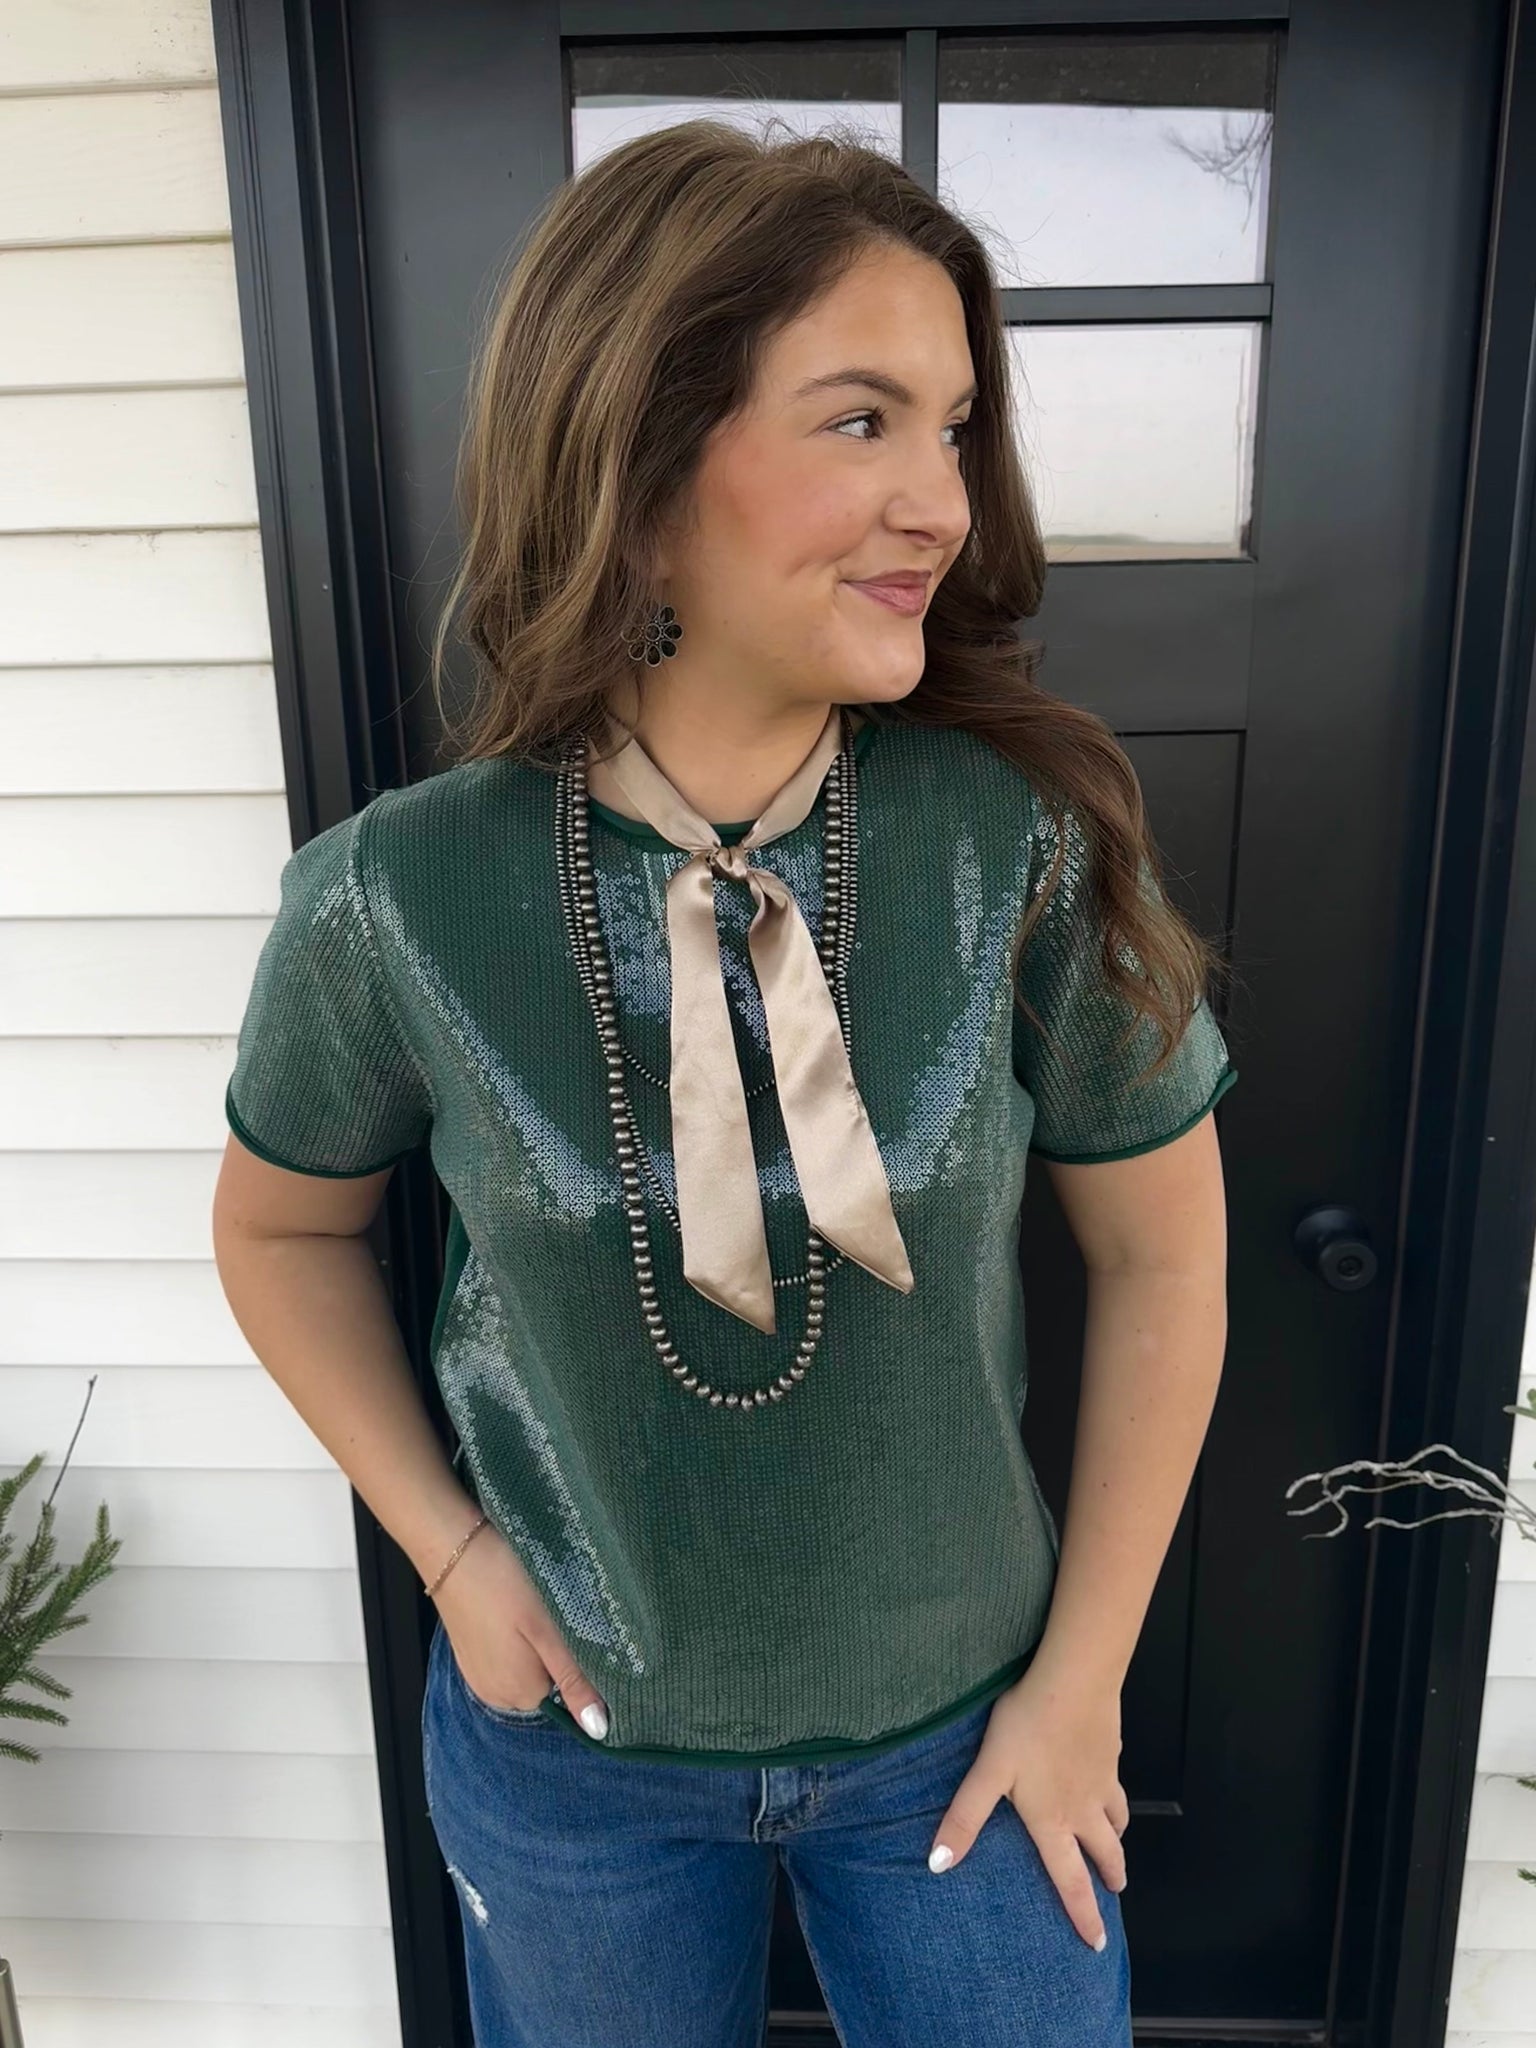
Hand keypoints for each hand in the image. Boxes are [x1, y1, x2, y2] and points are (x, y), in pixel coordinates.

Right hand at [430, 1519, 610, 1738]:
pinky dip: (515, 1637)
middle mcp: (496, 1694)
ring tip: (531, 1607)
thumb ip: (574, 1679)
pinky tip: (512, 1608)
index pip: (570, 1694)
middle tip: (553, 1612)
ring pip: (527, 1667)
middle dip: (556, 1652)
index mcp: (520, 1694)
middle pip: (547, 1682)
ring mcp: (478, 1674)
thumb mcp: (548, 1629)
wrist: (451, 1547)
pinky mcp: (470, 1653)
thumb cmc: (504, 1582)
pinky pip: (506, 1656)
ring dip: (536, 1644)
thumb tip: (599, 1728)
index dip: (579, 1662)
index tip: (574, 1627)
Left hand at [926, 1653, 1128, 1950]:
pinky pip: (1116, 1781)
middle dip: (1111, 1875)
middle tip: (1116, 1889)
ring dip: (1117, 1837)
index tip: (1097, 1944)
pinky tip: (1106, 1779)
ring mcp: (1103, 1779)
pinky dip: (1115, 1794)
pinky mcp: (1111, 1750)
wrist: (1074, 1681)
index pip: (1071, 1880)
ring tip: (1116, 1843)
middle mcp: (1085, 1808)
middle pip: (1106, 1853)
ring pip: (1117, 1819)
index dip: (1084, 1914)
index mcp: (1054, 1821)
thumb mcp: (988, 1773)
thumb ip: (965, 1817)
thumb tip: (937, 1865)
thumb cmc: (1026, 1728)